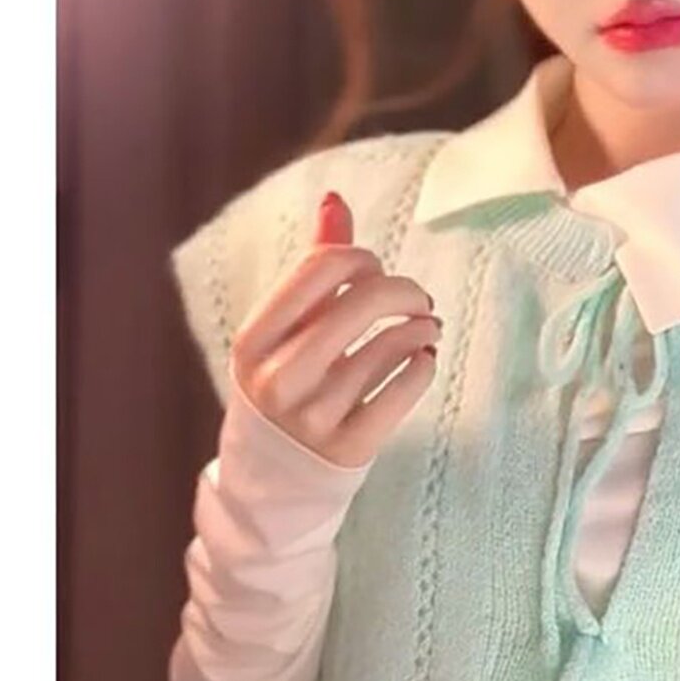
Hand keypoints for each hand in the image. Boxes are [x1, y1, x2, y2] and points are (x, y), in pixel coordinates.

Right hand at [228, 191, 442, 469]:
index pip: (321, 266)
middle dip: (403, 290)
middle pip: (363, 301)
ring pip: (390, 346)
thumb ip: (314, 268)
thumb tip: (335, 198)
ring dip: (420, 327)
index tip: (375, 270)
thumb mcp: (285, 332)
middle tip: (418, 299)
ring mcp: (313, 418)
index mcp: (254, 341)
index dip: (362, 257)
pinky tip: (423, 358)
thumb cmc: (286, 384)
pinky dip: (423, 365)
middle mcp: (278, 379)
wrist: (271, 481)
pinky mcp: (349, 448)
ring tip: (425, 328)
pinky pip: (404, 391)